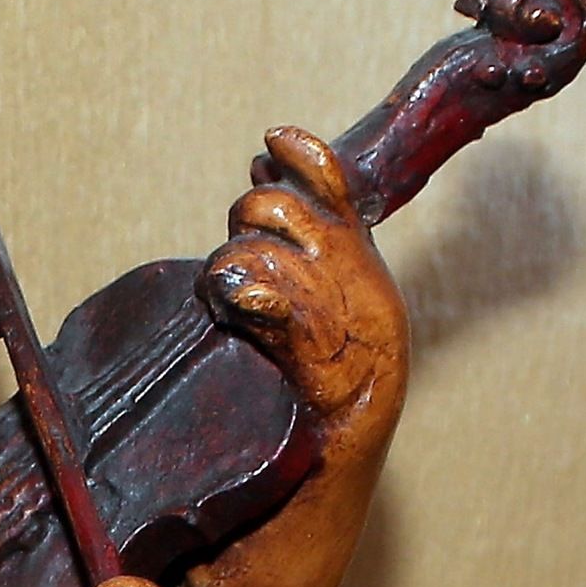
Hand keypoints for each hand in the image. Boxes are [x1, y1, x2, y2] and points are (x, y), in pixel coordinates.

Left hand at [200, 126, 409, 417]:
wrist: (346, 443)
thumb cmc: (329, 368)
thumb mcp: (330, 288)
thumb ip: (303, 232)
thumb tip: (263, 164)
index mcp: (355, 253)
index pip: (329, 178)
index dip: (296, 155)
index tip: (268, 143)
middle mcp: (348, 270)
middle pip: (276, 208)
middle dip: (245, 222)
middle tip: (241, 258)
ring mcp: (331, 306)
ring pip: (256, 248)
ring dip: (230, 266)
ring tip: (231, 298)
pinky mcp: (310, 346)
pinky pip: (263, 294)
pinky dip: (243, 291)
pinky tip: (238, 304)